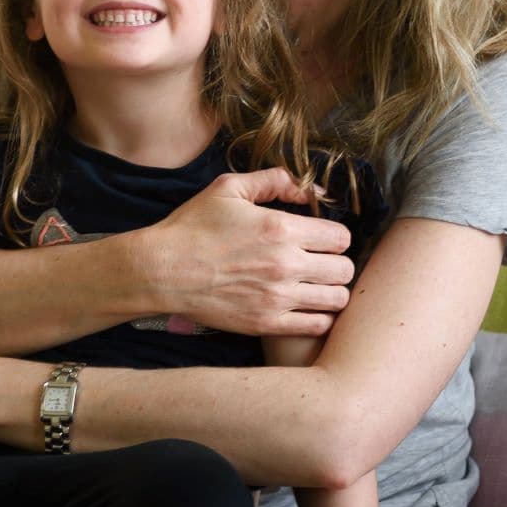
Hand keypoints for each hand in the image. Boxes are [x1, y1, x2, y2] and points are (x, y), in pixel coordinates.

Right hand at [142, 167, 354, 337]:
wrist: (162, 270)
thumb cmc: (193, 227)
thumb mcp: (229, 188)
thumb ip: (275, 181)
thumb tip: (310, 190)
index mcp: (281, 228)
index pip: (341, 237)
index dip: (334, 236)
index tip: (321, 238)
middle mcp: (286, 264)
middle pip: (345, 269)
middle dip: (337, 263)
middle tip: (321, 262)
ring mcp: (277, 297)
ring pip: (337, 299)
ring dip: (331, 290)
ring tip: (316, 285)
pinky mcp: (267, 323)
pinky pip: (317, 325)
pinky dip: (319, 316)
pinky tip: (305, 306)